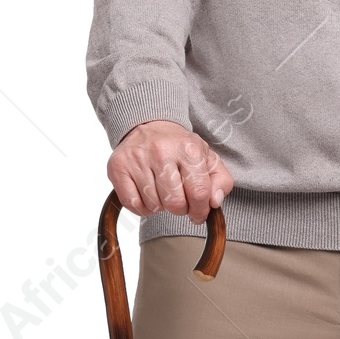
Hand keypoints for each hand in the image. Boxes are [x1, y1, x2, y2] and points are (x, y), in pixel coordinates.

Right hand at [109, 120, 233, 223]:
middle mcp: (161, 151)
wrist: (149, 125)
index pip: (199, 193)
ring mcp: (137, 159)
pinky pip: (132, 204)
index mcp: (189, 149)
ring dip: (160, 206)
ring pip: (154, 206)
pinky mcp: (118, 167)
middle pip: (175, 203)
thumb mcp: (208, 158)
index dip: (200, 211)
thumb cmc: (180, 148)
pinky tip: (147, 194)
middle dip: (180, 209)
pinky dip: (141, 207)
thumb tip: (214, 202)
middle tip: (179, 200)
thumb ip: (221, 181)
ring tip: (162, 191)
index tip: (198, 214)